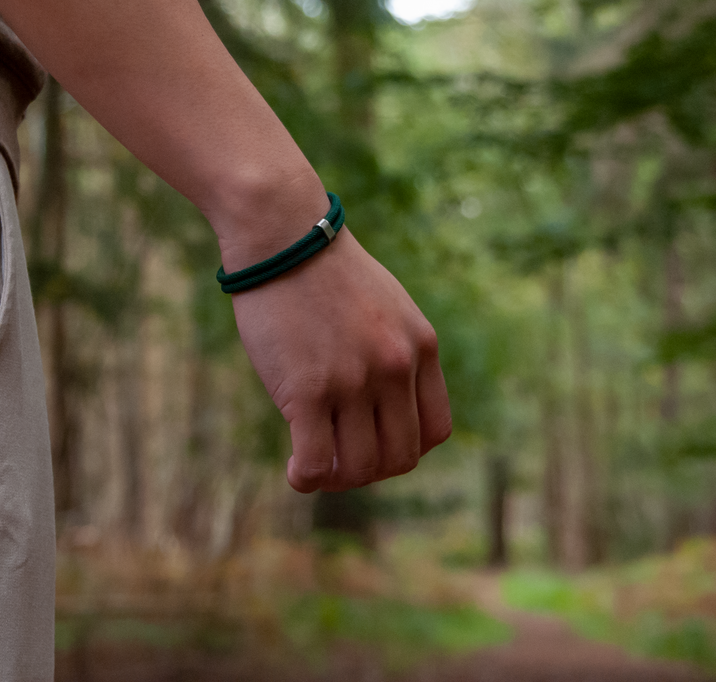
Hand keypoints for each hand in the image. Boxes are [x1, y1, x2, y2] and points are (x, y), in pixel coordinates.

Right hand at [230, 229, 450, 492]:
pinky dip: (307, 478)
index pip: (434, 431)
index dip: (404, 449)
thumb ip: (393, 350)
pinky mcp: (308, 390)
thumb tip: (381, 404)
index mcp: (420, 347)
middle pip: (401, 457)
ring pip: (360, 468)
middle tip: (338, 460)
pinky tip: (295, 470)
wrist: (282, 235)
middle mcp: (395, 367)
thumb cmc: (323, 270)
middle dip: (370, 470)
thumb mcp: (383, 306)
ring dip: (338, 479)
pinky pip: (317, 463)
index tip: (373, 442)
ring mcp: (354, 381)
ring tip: (314, 465)